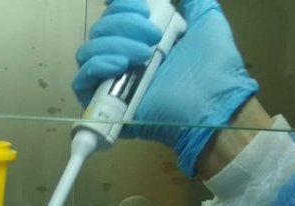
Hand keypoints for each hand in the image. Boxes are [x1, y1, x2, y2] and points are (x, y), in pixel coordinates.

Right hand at [72, 0, 258, 175]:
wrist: (212, 105)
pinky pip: (81, 81)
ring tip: (143, 55)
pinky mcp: (103, 106)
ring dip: (114, 45)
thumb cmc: (214, 68)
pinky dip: (97, 66)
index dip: (121, 6)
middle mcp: (123, 57)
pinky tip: (120, 65)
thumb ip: (192, 2)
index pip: (114, 16)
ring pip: (87, 52)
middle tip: (154, 38)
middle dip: (123, 25)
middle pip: (99, 30)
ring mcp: (111, 82)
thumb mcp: (207, 22)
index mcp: (141, 38)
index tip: (143, 8)